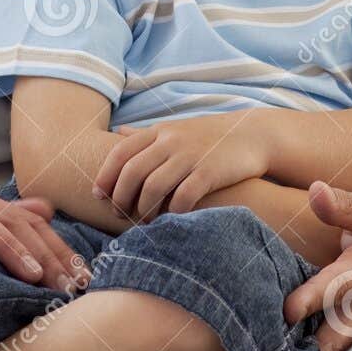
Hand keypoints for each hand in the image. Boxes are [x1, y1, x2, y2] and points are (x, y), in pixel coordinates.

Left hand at [92, 118, 268, 220]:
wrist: (252, 135)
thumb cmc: (209, 137)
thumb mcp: (175, 129)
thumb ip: (146, 134)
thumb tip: (117, 133)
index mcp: (159, 132)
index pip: (120, 153)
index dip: (105, 176)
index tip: (99, 196)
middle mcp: (171, 141)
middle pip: (132, 172)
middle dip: (121, 198)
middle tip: (120, 215)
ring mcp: (190, 155)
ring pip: (153, 187)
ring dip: (144, 209)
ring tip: (144, 221)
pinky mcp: (210, 172)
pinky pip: (183, 197)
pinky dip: (173, 212)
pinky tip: (172, 220)